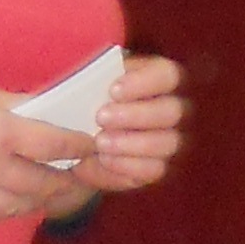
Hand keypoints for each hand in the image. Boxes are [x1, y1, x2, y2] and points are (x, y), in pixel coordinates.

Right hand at [0, 69, 101, 223]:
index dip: (78, 146)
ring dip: (41, 199)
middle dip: (67, 180)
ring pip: (19, 206)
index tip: (90, 144)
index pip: (53, 145)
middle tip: (82, 175)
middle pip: (42, 184)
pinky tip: (16, 201)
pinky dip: (10, 209)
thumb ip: (5, 100)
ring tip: (55, 190)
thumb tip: (38, 108)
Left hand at [77, 54, 187, 196]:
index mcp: (155, 79)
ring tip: (100, 143)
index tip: (114, 91)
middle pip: (172, 111)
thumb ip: (94, 77)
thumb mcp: (86, 83)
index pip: (168, 75)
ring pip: (168, 142)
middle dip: (136, 115)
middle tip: (101, 118)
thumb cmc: (82, 103)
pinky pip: (155, 169)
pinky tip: (105, 160)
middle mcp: (168, 109)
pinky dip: (129, 165)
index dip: (146, 82)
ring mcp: (167, 140)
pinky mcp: (156, 167)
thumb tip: (90, 74)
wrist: (72, 141)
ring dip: (133, 143)